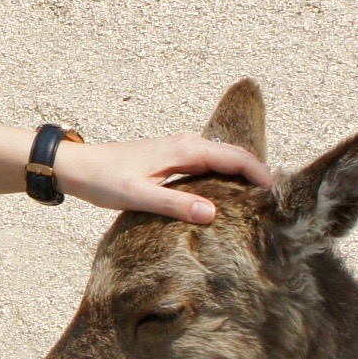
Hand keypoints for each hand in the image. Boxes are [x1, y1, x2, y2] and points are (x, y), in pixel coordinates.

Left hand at [49, 133, 278, 223]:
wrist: (78, 166)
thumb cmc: (105, 180)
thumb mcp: (139, 197)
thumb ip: (175, 204)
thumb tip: (213, 213)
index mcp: (184, 150)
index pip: (235, 158)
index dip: (260, 174)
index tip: (279, 196)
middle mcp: (187, 144)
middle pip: (234, 156)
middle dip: (258, 174)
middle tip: (277, 202)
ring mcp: (180, 150)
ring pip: (223, 160)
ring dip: (243, 175)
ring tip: (260, 202)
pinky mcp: (173, 159)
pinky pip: (210, 164)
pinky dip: (226, 176)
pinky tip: (228, 197)